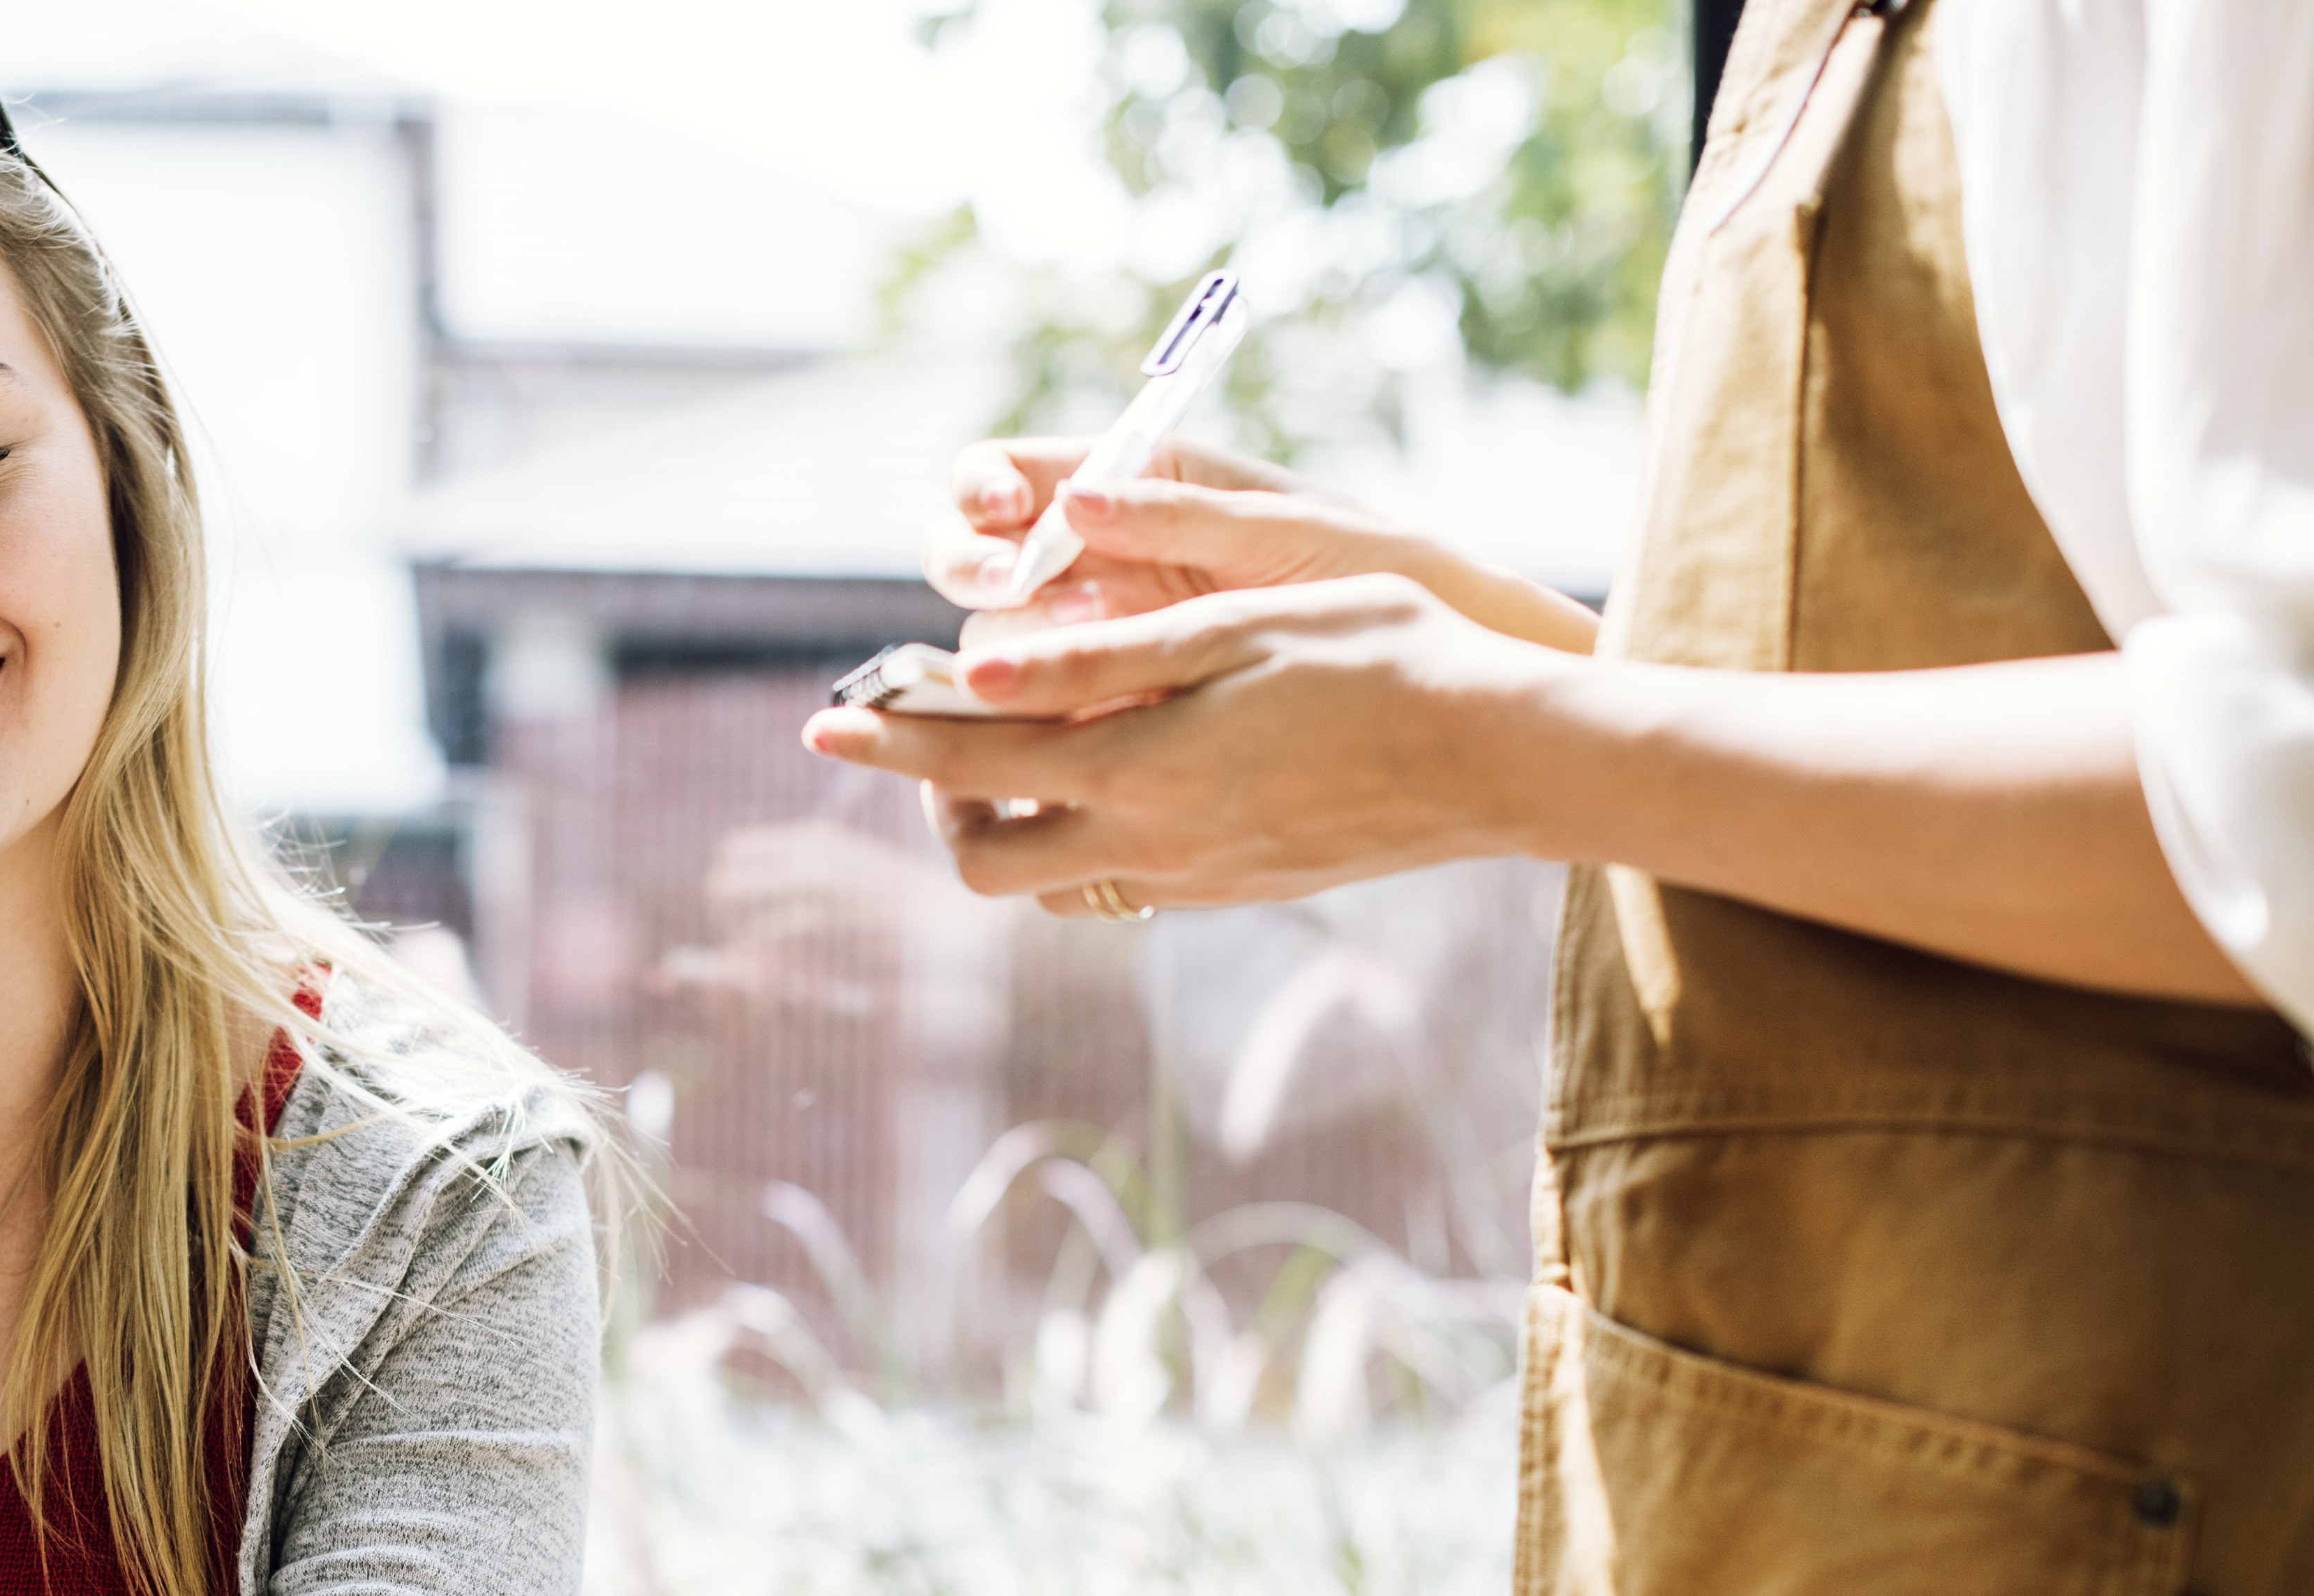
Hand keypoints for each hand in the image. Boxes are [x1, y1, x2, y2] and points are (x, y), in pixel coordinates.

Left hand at [801, 573, 1570, 912]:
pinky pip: (1118, 884)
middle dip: (939, 801)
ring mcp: (1196, 878)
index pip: (971, 762)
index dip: (887, 739)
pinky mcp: (1234, 889)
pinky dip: (1078, 839)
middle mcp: (1155, 843)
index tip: (824, 716)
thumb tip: (976, 669)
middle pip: (987, 859)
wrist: (1502, 757)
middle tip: (937, 734)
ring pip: (1050, 885)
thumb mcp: (1236, 629)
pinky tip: (1102, 777)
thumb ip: (1100, 660)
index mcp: (1142, 770)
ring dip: (1009, 825)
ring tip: (1010, 753)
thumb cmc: (1381, 658)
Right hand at [926, 434, 1598, 657]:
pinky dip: (1039, 722)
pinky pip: (1049, 715)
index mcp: (1131, 488)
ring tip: (1034, 665)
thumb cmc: (1372, 575)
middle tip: (1009, 585)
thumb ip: (1180, 515)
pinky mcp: (1117, 707)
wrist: (1438, 669)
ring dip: (998, 656)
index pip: (1007, 476)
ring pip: (1000, 647)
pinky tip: (1056, 727)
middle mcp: (1098, 560)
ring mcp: (1101, 638)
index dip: (985, 488)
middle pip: (980, 563)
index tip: (1004, 507)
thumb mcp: (1282, 534)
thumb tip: (1076, 499)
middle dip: (976, 568)